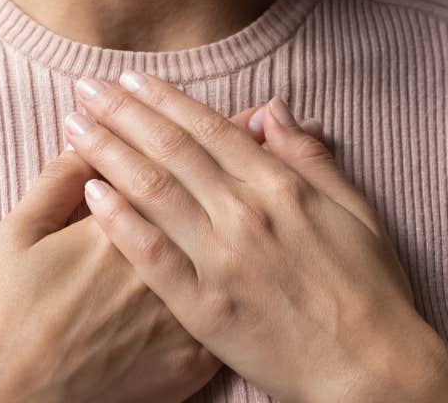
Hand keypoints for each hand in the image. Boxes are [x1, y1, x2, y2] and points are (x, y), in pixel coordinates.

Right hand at [0, 103, 299, 402]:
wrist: (20, 402)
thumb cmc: (7, 318)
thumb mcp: (16, 235)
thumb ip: (55, 182)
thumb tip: (85, 138)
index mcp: (124, 224)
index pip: (176, 161)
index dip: (205, 129)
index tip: (237, 108)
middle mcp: (166, 263)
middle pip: (218, 196)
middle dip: (245, 155)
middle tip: (265, 119)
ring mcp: (185, 313)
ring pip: (238, 249)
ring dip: (260, 206)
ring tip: (278, 173)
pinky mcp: (194, 358)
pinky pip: (237, 311)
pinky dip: (257, 274)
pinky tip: (266, 251)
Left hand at [64, 74, 447, 402]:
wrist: (372, 369)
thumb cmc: (370, 291)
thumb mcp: (354, 210)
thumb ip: (308, 157)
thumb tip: (271, 109)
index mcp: (281, 187)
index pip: (209, 129)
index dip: (165, 100)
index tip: (130, 78)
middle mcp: (246, 214)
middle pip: (171, 150)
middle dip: (123, 113)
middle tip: (85, 88)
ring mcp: (222, 260)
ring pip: (154, 191)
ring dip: (109, 153)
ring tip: (75, 127)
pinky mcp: (204, 307)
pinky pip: (152, 255)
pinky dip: (120, 221)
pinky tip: (91, 194)